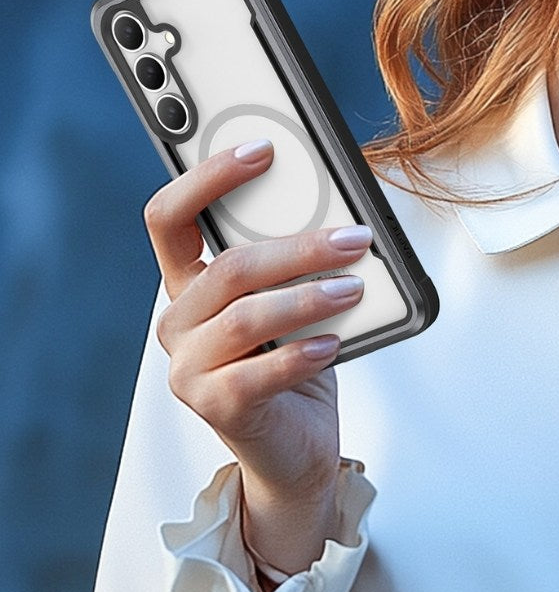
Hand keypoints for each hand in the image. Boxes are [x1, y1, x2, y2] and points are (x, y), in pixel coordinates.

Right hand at [146, 138, 371, 572]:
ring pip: (243, 317)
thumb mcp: (297, 296)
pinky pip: (255, 375)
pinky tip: (332, 344)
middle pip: (227, 266)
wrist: (298, 442)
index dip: (208, 178)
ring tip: (354, 288)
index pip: (171, 217)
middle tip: (353, 237)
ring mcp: (189, 367)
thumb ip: (300, 257)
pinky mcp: (214, 408)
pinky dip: (298, 356)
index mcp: (192, 282)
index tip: (262, 149)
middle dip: (297, 247)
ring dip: (306, 298)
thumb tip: (345, 211)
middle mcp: (181, 320)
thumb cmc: (299, 357)